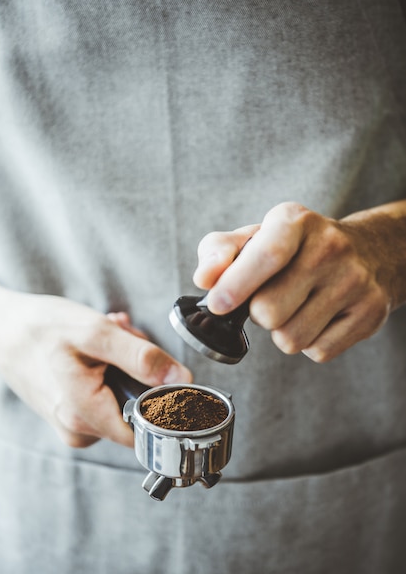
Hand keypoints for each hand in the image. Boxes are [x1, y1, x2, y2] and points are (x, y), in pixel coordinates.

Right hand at [0, 285, 191, 446]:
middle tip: (123, 341)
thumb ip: (141, 357)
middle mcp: (79, 429)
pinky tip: (95, 351)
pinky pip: (105, 398)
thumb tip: (181, 379)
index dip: (161, 396)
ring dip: (124, 367)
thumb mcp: (96, 332)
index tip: (152, 365)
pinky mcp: (70, 416)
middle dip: (139, 372)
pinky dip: (108, 371)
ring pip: (123, 400)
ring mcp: (73, 425)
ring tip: (105, 343)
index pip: (149, 428)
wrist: (1, 327)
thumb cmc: (41, 327)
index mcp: (85, 415)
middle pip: (137, 408)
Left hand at [193, 201, 405, 361]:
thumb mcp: (257, 237)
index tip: (217, 304)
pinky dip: (309, 343)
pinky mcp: (369, 314)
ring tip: (296, 307)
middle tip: (271, 297)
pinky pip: (317, 351)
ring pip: (291, 338)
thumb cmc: (296, 249)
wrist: (369, 252)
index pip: (267, 255)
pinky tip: (318, 318)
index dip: (236, 285)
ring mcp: (354, 282)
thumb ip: (220, 252)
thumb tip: (204, 279)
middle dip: (259, 314)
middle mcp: (330, 247)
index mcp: (296, 222)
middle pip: (269, 311)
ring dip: (282, 331)